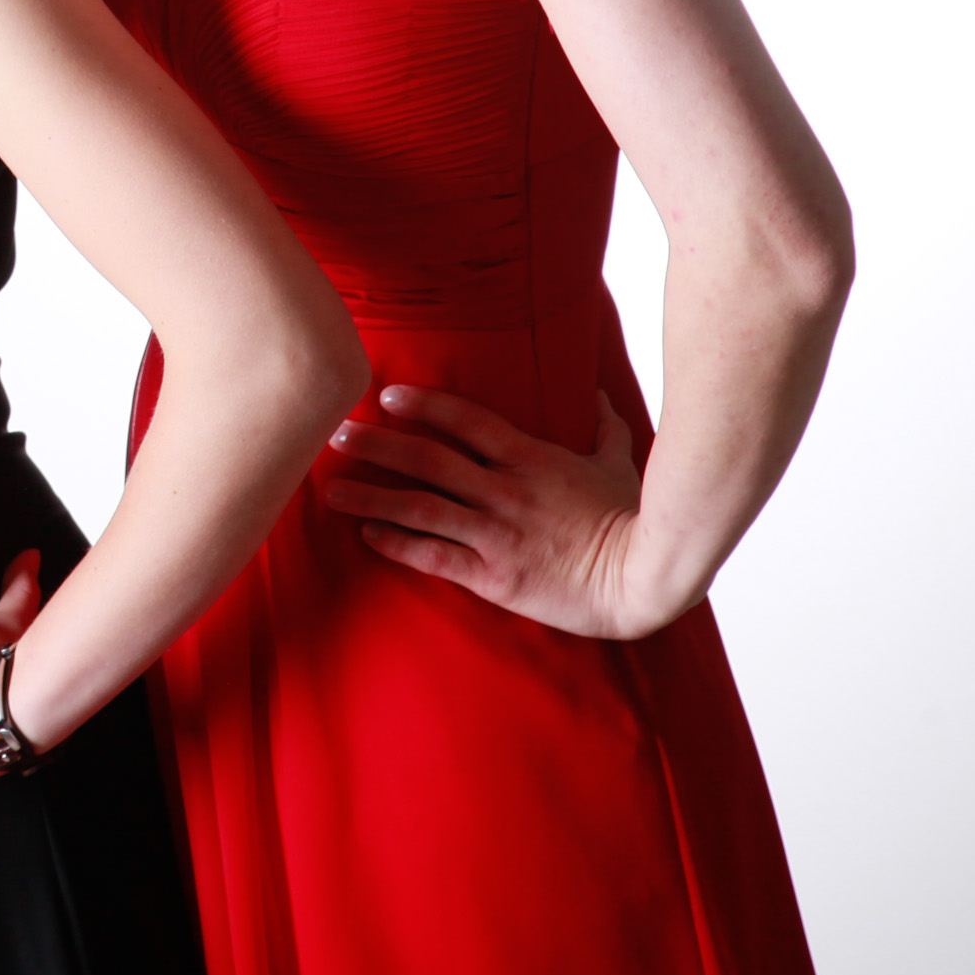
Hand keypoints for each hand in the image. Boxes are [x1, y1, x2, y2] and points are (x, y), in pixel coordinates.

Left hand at [323, 385, 664, 637]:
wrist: (644, 582)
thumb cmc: (632, 520)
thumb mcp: (619, 465)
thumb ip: (604, 428)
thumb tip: (599, 393)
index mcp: (531, 459)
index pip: (467, 421)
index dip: (425, 407)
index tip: (386, 397)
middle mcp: (506, 491)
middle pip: (429, 460)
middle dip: (377, 445)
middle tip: (334, 434)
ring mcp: (498, 533)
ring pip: (422, 508)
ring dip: (371, 496)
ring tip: (331, 489)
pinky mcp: (496, 575)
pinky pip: (436, 556)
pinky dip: (398, 544)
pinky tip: (368, 534)